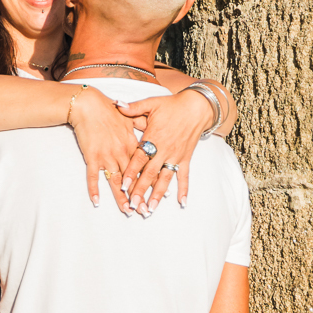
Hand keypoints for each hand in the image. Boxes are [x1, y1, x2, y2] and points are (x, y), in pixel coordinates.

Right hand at [68, 89, 144, 212]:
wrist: (89, 105)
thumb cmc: (108, 110)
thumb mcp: (130, 116)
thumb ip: (141, 125)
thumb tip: (150, 129)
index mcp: (132, 144)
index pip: (145, 167)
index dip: (153, 182)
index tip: (160, 195)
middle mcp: (122, 153)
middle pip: (133, 179)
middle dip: (140, 196)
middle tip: (145, 211)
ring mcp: (107, 156)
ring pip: (116, 181)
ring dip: (121, 197)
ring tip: (127, 210)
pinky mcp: (93, 156)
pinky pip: (93, 176)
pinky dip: (94, 189)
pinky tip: (96, 201)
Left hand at [114, 90, 214, 211]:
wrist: (196, 107)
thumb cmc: (172, 105)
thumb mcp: (151, 103)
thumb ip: (133, 107)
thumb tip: (116, 104)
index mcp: (153, 138)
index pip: (139, 159)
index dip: (131, 172)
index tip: (123, 186)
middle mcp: (164, 150)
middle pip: (150, 173)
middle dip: (141, 190)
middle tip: (133, 205)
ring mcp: (175, 156)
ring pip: (165, 179)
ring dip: (158, 195)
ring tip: (151, 209)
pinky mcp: (185, 159)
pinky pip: (184, 177)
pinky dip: (183, 190)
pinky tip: (181, 203)